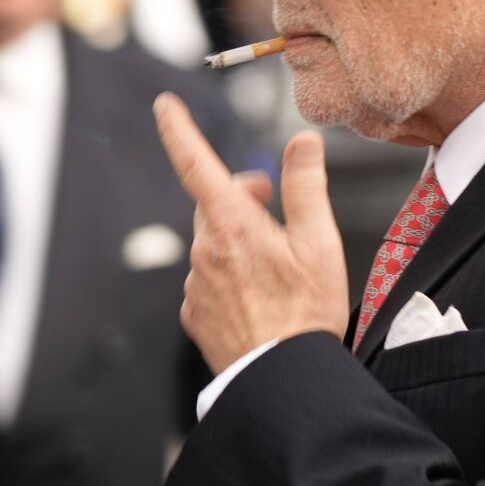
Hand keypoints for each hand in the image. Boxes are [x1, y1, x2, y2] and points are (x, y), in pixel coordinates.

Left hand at [154, 93, 349, 372]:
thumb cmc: (304, 313)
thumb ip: (306, 185)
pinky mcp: (195, 314)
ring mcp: (196, 286)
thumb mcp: (319, 242)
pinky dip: (229, 275)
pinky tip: (258, 293)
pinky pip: (208, 280)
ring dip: (236, 239)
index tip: (165, 106)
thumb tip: (303, 142)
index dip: (178, 130)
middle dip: (239, 196)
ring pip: (212, 243)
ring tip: (275, 265)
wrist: (283, 379)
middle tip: (273, 207)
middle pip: (212, 205)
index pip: (195, 164)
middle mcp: (205, 252)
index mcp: (231, 225)